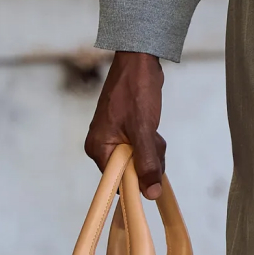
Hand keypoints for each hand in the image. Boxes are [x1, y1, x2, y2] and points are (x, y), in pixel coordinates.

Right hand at [85, 50, 165, 196]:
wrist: (139, 62)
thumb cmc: (136, 91)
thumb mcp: (143, 130)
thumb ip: (147, 163)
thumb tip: (151, 193)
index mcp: (99, 148)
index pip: (117, 181)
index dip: (136, 182)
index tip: (152, 174)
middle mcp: (102, 146)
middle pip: (130, 172)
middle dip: (148, 161)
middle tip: (153, 140)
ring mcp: (114, 139)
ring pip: (139, 160)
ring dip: (153, 150)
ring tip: (154, 131)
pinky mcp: (125, 132)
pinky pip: (142, 148)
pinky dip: (151, 142)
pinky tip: (154, 129)